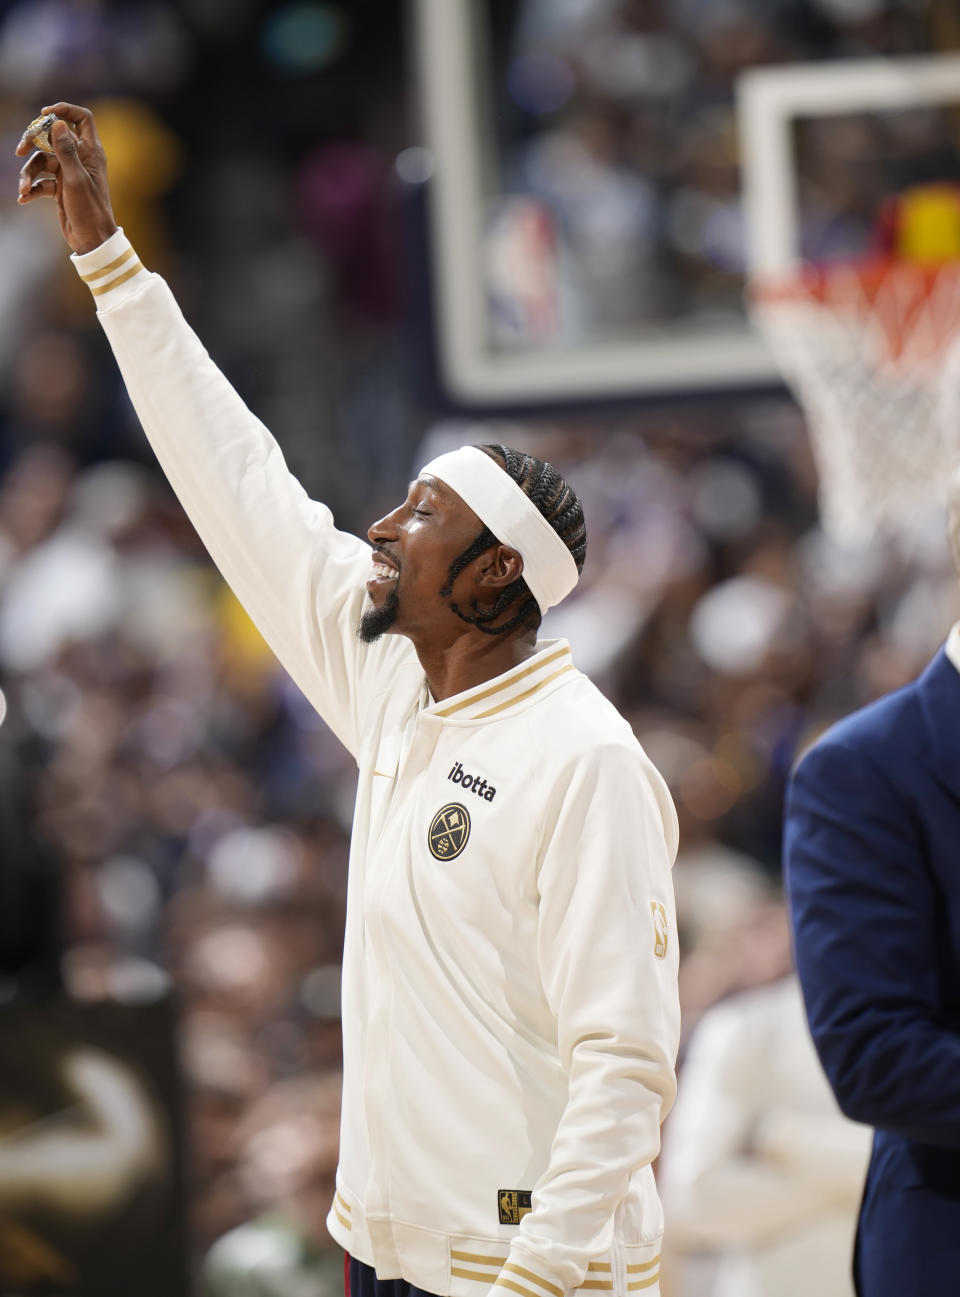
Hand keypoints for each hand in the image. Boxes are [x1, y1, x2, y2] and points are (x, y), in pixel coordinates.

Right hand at [16, 103, 117, 254]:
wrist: (92, 242)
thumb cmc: (90, 211)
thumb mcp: (76, 179)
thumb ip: (66, 151)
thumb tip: (57, 123)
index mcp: (90, 152)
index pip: (82, 118)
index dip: (64, 110)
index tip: (44, 114)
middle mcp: (80, 159)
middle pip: (51, 137)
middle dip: (33, 141)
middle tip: (20, 150)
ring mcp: (69, 173)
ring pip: (42, 161)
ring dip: (29, 174)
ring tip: (22, 190)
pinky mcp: (60, 188)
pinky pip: (41, 181)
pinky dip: (31, 189)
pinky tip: (24, 199)